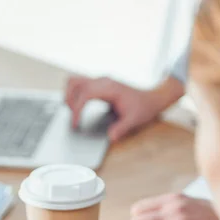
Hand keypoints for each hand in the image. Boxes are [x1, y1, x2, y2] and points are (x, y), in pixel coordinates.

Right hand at [65, 75, 183, 141]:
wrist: (151, 98)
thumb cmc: (143, 108)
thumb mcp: (134, 120)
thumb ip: (121, 128)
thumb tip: (111, 137)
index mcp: (110, 88)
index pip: (85, 93)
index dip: (77, 108)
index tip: (75, 124)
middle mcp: (103, 81)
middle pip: (74, 82)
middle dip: (68, 100)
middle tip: (72, 117)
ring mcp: (100, 81)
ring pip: (74, 81)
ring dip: (69, 96)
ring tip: (73, 113)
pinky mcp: (98, 85)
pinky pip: (80, 85)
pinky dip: (74, 96)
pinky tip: (78, 109)